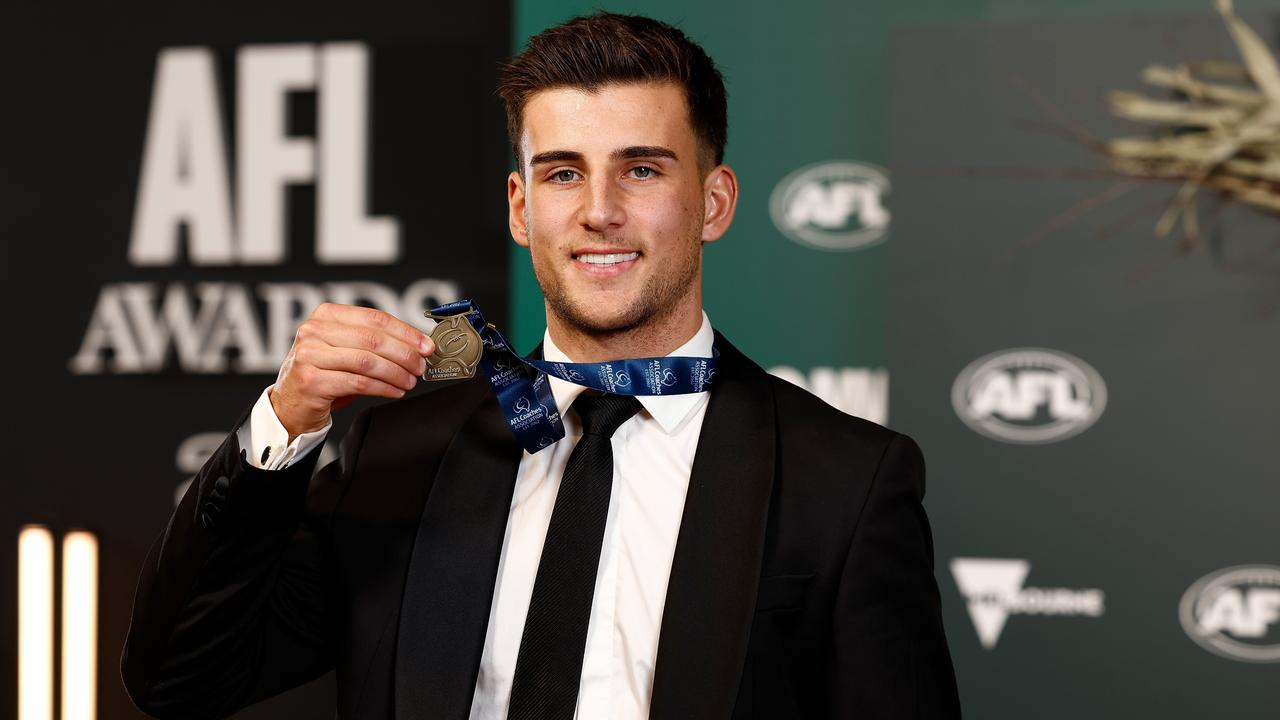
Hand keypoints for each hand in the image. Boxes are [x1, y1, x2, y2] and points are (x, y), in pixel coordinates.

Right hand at [270, 303, 434, 438]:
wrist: (289, 405)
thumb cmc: (323, 375)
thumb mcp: (346, 350)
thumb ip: (374, 343)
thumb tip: (418, 345)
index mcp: (327, 315)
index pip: (375, 318)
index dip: (406, 332)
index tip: (426, 345)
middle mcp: (315, 330)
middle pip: (373, 339)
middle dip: (404, 353)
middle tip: (421, 366)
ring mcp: (310, 355)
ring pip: (367, 361)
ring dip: (396, 373)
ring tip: (410, 381)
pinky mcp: (311, 381)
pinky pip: (358, 383)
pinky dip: (383, 388)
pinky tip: (395, 391)